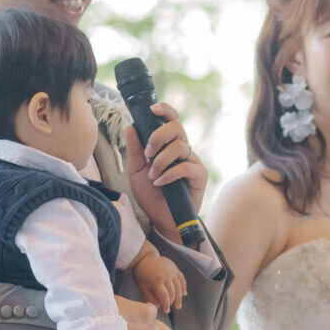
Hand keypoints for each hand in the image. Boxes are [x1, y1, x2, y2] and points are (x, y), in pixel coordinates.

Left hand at [123, 102, 206, 242]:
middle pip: (176, 127)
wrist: (161, 219)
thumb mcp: (136, 171)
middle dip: (158, 136)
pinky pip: (186, 166)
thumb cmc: (151, 194)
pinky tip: (160, 182)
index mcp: (168, 144)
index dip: (165, 110)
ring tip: (153, 176)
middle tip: (148, 153)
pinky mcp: (199, 175)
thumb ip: (134, 150)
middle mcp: (182, 149)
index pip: (171, 120)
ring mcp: (192, 161)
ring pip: (180, 147)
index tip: (152, 109)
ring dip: (161, 161)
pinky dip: (170, 174)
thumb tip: (130, 126)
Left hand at [133, 252, 186, 312]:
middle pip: (173, 292)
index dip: (166, 305)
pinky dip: (183, 287)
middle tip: (171, 307)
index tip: (166, 311)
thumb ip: (150, 297)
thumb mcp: (142, 287)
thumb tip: (159, 306)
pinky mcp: (175, 268)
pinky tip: (183, 293)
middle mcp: (166, 275)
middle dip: (172, 302)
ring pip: (179, 287)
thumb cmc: (141, 274)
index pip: (165, 296)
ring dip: (179, 297)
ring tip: (178, 305)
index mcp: (157, 281)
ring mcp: (172, 271)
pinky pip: (181, 279)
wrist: (145, 258)